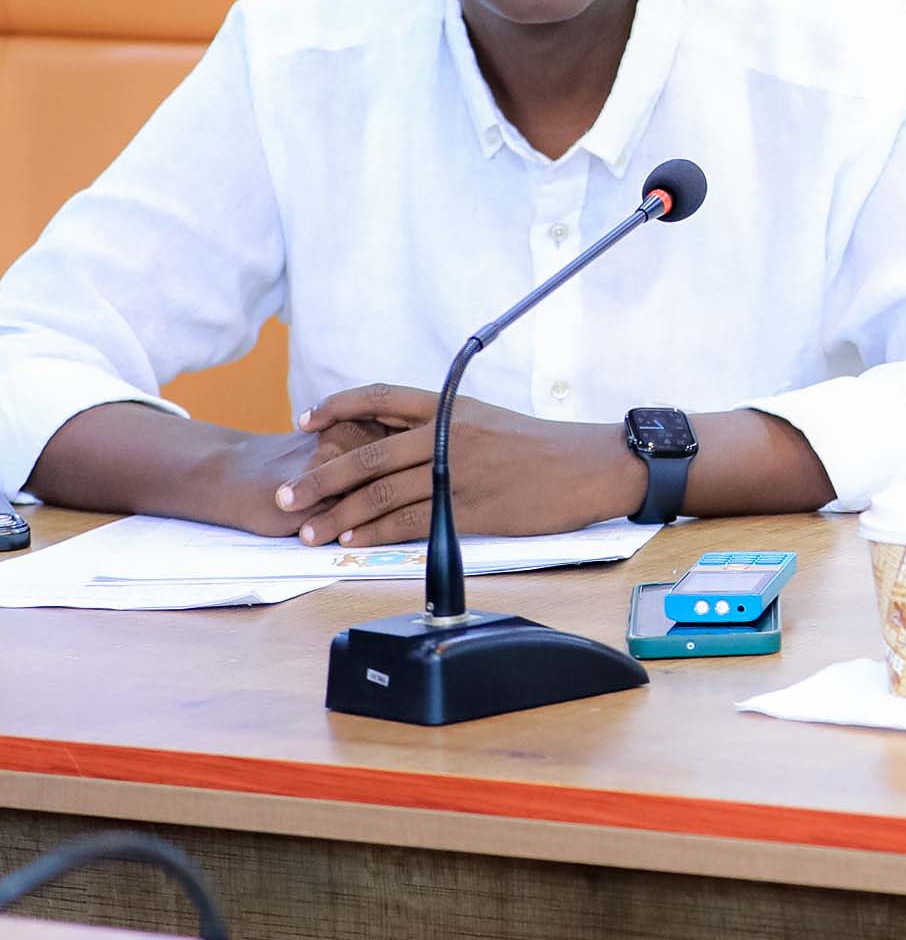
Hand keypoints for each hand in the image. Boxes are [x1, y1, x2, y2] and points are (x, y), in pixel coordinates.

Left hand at [275, 384, 643, 545]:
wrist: (589, 465)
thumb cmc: (541, 446)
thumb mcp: (487, 420)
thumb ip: (441, 428)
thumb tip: (396, 442)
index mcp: (451, 406)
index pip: (379, 397)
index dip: (336, 406)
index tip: (304, 422)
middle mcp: (448, 435)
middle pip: (367, 455)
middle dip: (318, 477)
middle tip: (283, 497)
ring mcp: (458, 472)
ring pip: (381, 494)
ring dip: (337, 516)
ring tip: (306, 532)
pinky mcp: (470, 508)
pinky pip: (410, 522)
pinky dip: (375, 534)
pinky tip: (352, 543)